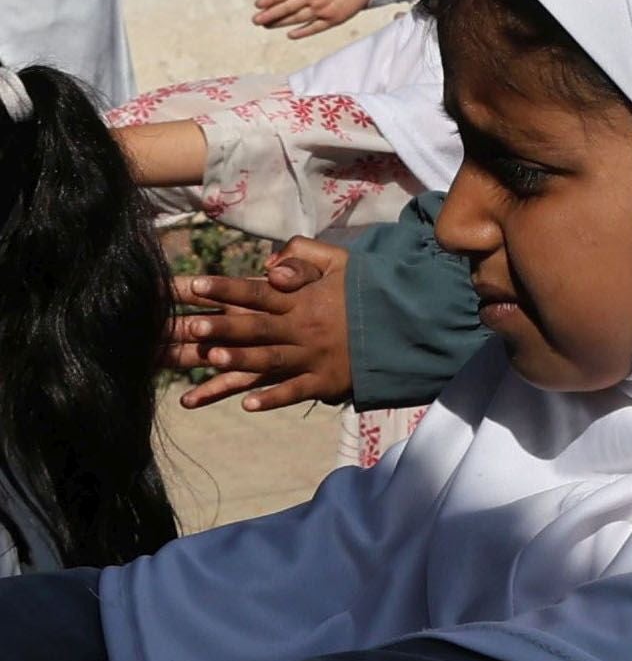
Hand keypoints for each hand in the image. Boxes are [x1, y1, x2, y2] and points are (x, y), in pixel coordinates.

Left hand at [166, 240, 354, 407]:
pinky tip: (248, 405)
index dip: (227, 288)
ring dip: (243, 360)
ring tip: (215, 360)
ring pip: (273, 359)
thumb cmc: (368, 291)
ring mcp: (315, 357)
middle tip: (193, 327)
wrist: (408, 324)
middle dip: (225, 327)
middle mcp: (305, 328)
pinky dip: (275, 398)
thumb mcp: (341, 263)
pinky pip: (297, 391)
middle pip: (258, 327)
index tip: (196, 285)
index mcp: (303, 300)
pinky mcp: (327, 381)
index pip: (258, 292)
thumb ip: (303, 256)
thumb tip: (270, 265)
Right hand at [251, 0, 377, 36]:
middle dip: (272, 13)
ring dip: (281, 22)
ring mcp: (323, 7)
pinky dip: (305, 31)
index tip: (259, 4)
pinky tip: (291, 35)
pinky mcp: (335, 17)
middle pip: (288, 6)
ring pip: (298, 17)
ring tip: (265, 25)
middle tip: (256, 20)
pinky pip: (317, 26)